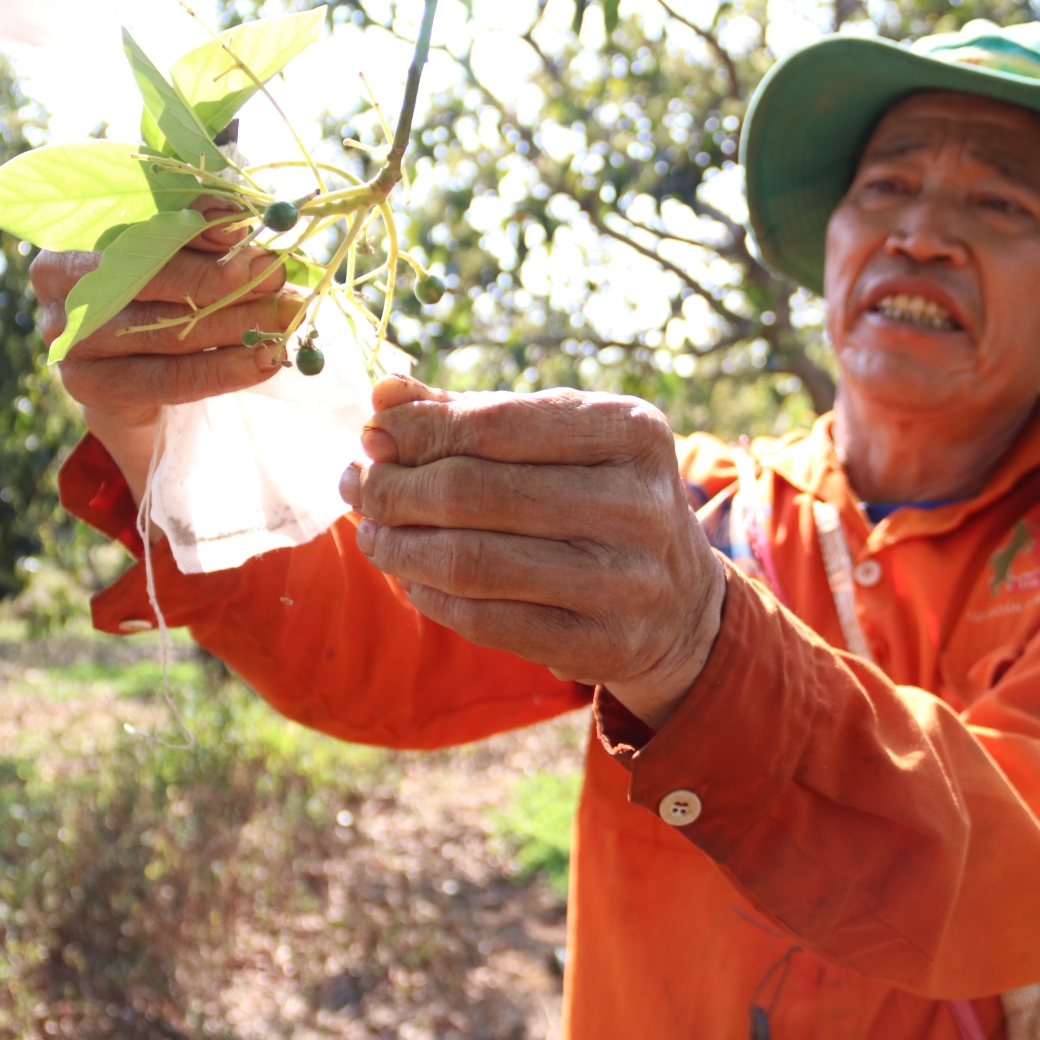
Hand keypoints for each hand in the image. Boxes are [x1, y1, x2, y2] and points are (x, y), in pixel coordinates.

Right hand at [30, 198, 301, 499]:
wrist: (130, 370)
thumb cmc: (158, 289)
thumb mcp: (173, 249)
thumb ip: (197, 228)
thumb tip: (239, 218)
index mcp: (73, 232)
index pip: (136, 225)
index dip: (192, 226)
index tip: (245, 227)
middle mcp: (62, 283)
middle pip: (149, 278)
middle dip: (222, 278)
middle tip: (276, 276)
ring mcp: (69, 339)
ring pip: (163, 331)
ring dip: (234, 325)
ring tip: (283, 319)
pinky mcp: (90, 386)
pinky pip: (167, 379)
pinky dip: (223, 370)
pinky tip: (263, 360)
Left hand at [339, 376, 726, 728]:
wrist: (681, 602)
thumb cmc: (599, 495)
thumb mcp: (560, 440)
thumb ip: (473, 413)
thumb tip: (383, 395)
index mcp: (632, 432)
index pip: (499, 424)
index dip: (420, 430)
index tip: (371, 435)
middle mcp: (638, 505)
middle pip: (475, 494)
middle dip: (396, 489)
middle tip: (358, 486)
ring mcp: (624, 582)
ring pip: (471, 563)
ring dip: (400, 547)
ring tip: (373, 532)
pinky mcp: (600, 644)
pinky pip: (485, 621)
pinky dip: (430, 597)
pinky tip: (411, 578)